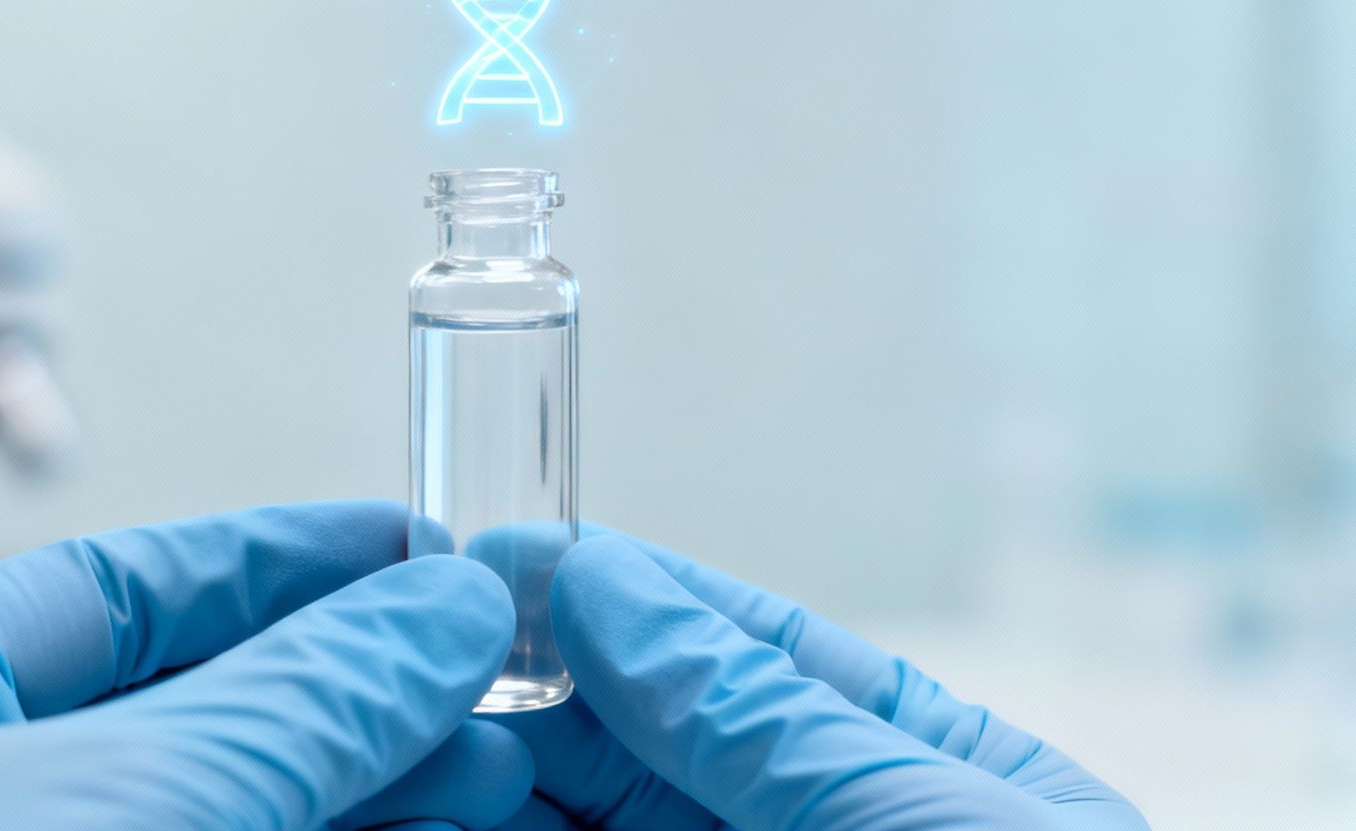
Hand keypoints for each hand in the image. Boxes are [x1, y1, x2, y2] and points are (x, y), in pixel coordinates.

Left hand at [0, 501, 534, 830]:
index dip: (281, 563)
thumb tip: (437, 611)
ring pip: (222, 819)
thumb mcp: (122, 812)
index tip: (415, 553)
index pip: (109, 589)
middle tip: (483, 672)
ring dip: (365, 794)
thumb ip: (293, 705)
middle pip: (186, 709)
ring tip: (495, 767)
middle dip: (350, 692)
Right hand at [494, 534, 1148, 830]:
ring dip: (503, 762)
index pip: (758, 657)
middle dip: (544, 681)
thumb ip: (752, 715)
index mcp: (937, 781)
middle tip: (431, 627)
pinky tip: (449, 803)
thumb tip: (602, 583)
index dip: (632, 597)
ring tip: (418, 707)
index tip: (511, 550)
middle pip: (653, 747)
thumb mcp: (920, 817)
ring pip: (595, 823)